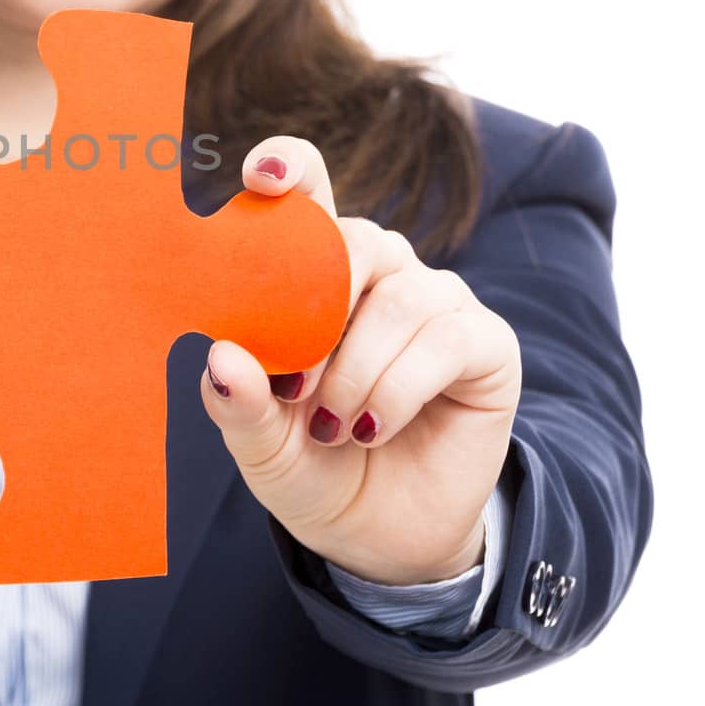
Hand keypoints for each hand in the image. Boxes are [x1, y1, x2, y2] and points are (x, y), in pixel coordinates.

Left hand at [200, 137, 519, 585]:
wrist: (379, 537)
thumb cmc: (312, 468)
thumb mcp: (261, 445)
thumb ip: (239, 403)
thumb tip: (220, 357)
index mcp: (314, 273)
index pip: (308, 191)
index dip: (290, 168)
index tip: (262, 178)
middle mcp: (379, 271)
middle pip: (351, 238)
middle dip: (314, 309)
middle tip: (290, 383)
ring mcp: (435, 301)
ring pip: (395, 298)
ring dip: (354, 371)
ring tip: (332, 427)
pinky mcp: (485, 342)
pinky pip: (444, 340)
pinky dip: (397, 390)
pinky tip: (372, 428)